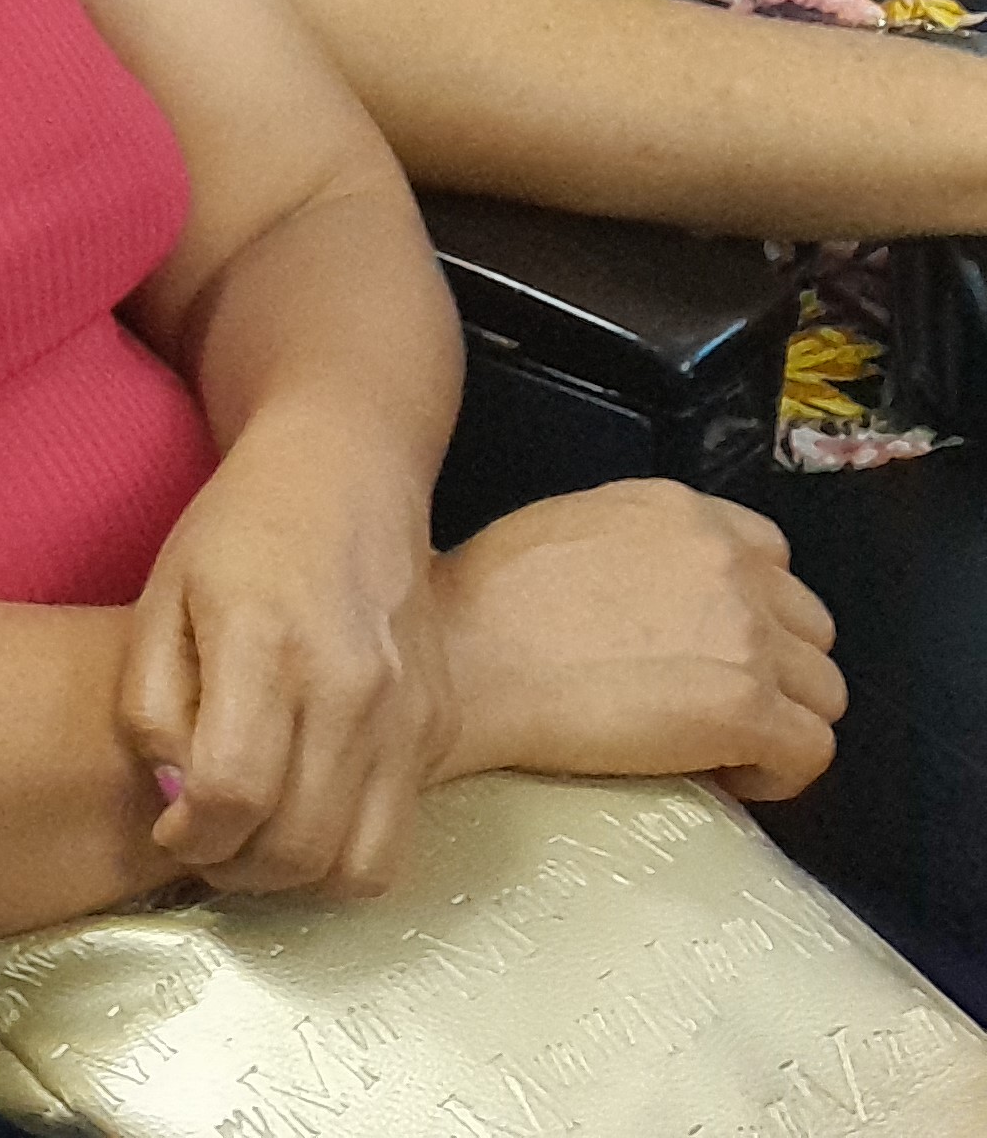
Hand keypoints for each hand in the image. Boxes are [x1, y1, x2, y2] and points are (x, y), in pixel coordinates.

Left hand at [121, 408, 452, 896]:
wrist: (348, 472)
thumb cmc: (238, 530)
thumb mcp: (159, 598)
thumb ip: (149, 705)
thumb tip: (176, 799)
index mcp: (267, 645)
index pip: (232, 791)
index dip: (191, 834)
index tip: (170, 826)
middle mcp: (352, 688)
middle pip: (298, 845)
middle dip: (236, 870)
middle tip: (205, 846)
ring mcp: (408, 714)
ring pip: (360, 863)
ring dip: (297, 879)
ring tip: (254, 842)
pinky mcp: (440, 727)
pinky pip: (399, 834)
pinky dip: (347, 850)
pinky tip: (306, 810)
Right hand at [434, 476, 841, 803]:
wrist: (462, 661)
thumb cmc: (484, 603)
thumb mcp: (567, 530)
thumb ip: (641, 548)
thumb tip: (665, 598)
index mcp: (680, 511)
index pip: (769, 558)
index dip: (750, 609)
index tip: (712, 645)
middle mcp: (727, 561)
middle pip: (810, 626)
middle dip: (774, 666)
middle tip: (716, 698)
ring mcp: (745, 633)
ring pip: (824, 690)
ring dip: (782, 719)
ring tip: (723, 743)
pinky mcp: (746, 707)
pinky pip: (813, 749)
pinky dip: (779, 771)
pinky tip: (727, 774)